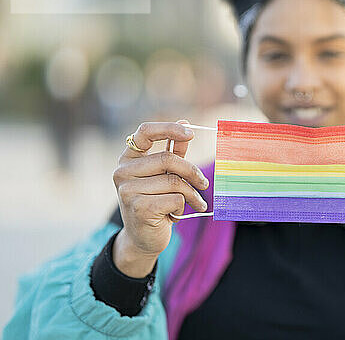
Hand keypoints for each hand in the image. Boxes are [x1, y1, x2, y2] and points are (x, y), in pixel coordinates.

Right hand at [111, 120, 208, 276]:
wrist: (143, 239)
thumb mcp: (164, 175)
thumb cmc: (156, 202)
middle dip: (192, 171)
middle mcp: (122, 172)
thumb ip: (173, 151)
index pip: (145, 132)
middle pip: (168, 159)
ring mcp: (127, 190)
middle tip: (204, 184)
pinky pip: (175, 198)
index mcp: (128, 159)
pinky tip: (176, 215)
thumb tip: (185, 123)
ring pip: (174, 181)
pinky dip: (183, 206)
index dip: (169, 129)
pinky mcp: (139, 208)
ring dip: (191, 194)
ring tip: (196, 203)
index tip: (191, 133)